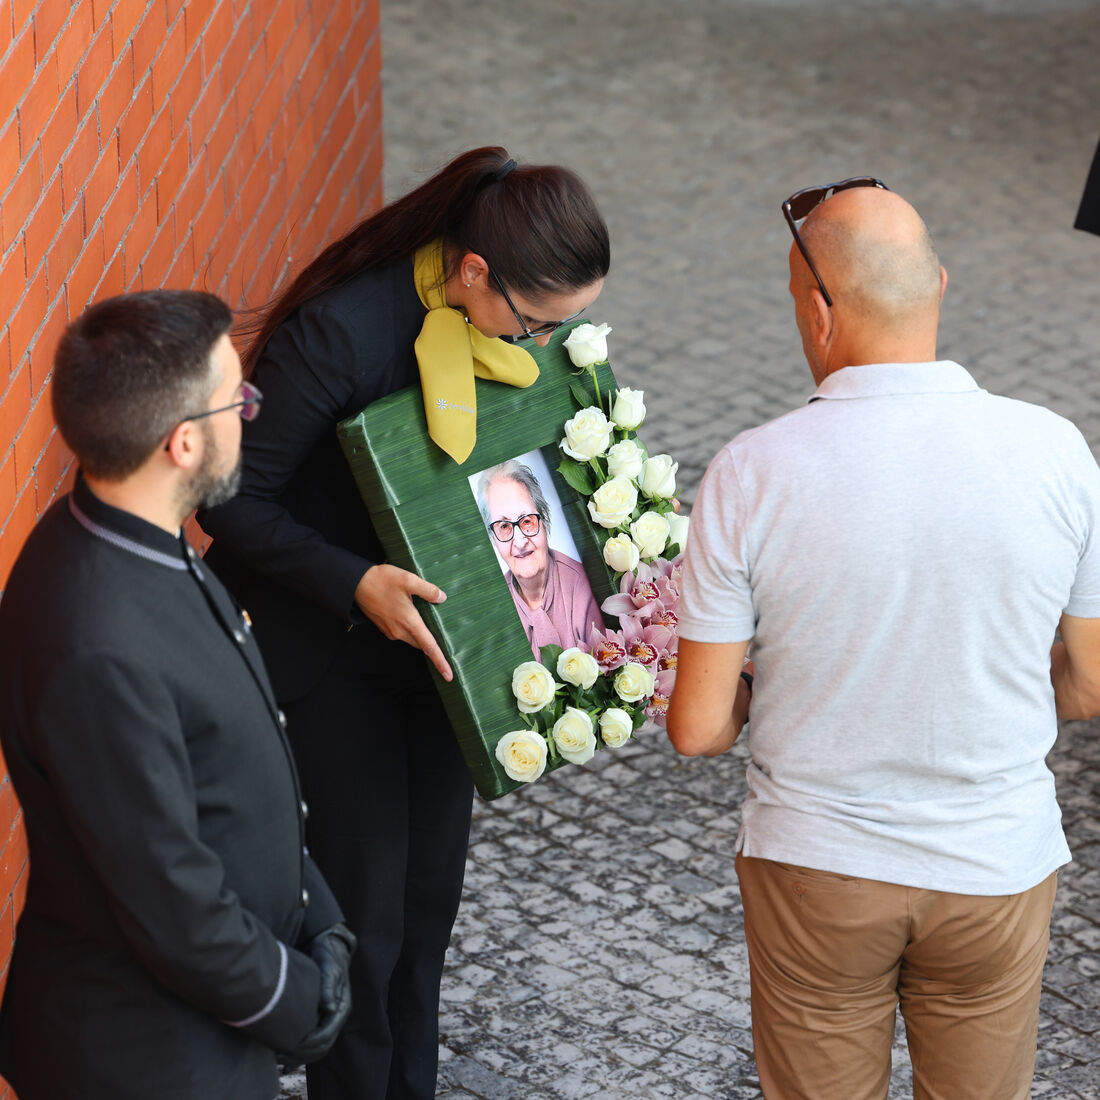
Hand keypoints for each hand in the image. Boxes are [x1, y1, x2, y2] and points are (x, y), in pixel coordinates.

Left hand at [278, 923, 356, 1065]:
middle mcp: (335, 1015)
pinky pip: (310, 1042)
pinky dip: (297, 1053)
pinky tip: (282, 1061)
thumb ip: (328, 986)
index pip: (327, 1034)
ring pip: (316, 1048)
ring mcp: (328, 1018)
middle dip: (302, 1054)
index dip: (309, 1043)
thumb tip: (329, 1008)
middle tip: (279, 1057)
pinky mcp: (319, 1017)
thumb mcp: (329, 967)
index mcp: (341, 1006)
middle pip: (322, 1046)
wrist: (327, 947)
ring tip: (278, 1060)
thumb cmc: (327, 955)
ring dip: (299, 1057)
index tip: (290, 1046)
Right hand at [354, 564, 452, 680]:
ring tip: (433, 628)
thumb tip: (442, 598)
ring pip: (413, 639)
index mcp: (409, 621)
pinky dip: (412, 631)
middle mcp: (399, 631)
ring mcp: (391, 631)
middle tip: (448, 649)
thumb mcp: (408, 579)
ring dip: (422, 637)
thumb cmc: (381, 580)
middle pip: (422, 645)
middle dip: (433, 649)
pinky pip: (403, 634)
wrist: (355, 584)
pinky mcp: (385, 627)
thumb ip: (427, 590)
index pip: (429, 646)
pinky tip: (414, 618)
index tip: (449, 676)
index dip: (440, 661)